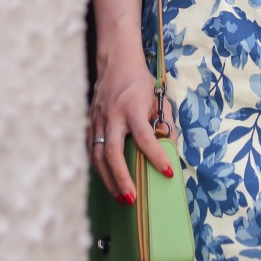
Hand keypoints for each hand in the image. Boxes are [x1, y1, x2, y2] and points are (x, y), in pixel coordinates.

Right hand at [89, 56, 176, 202]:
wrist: (115, 61)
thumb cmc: (139, 81)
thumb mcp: (157, 97)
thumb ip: (164, 122)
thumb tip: (170, 147)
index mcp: (133, 107)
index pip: (144, 136)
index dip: (156, 155)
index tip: (168, 172)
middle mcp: (112, 115)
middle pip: (113, 152)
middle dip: (121, 178)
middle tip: (132, 199)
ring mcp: (98, 120)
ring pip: (98, 156)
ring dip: (109, 180)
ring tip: (121, 198)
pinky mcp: (89, 124)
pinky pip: (91, 151)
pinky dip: (99, 169)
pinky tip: (108, 181)